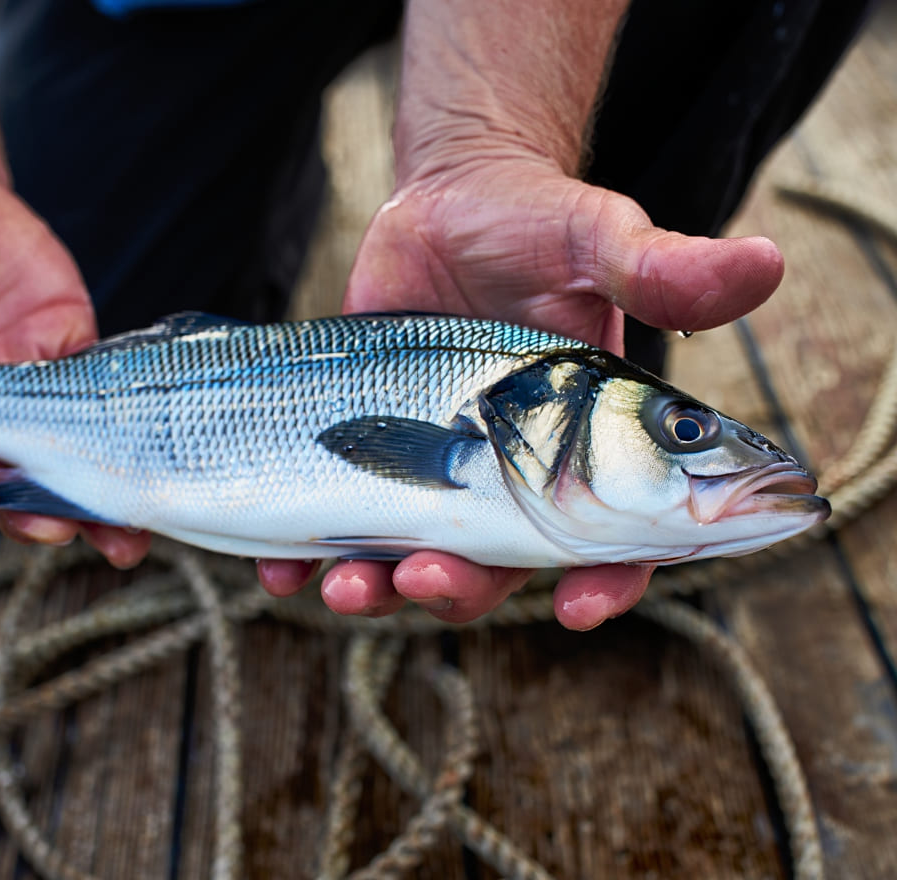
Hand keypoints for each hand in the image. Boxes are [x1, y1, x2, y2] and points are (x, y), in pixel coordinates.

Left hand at [257, 157, 783, 628]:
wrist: (449, 207)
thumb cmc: (538, 229)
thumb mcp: (597, 242)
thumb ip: (663, 269)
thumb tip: (766, 262)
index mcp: (582, 451)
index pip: (609, 539)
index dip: (607, 581)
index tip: (581, 605)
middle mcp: (508, 478)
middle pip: (495, 568)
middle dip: (460, 587)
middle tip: (425, 575)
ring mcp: (432, 471)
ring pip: (412, 559)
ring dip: (380, 588)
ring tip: (343, 587)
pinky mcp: (367, 453)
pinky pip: (339, 522)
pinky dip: (306, 555)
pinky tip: (281, 567)